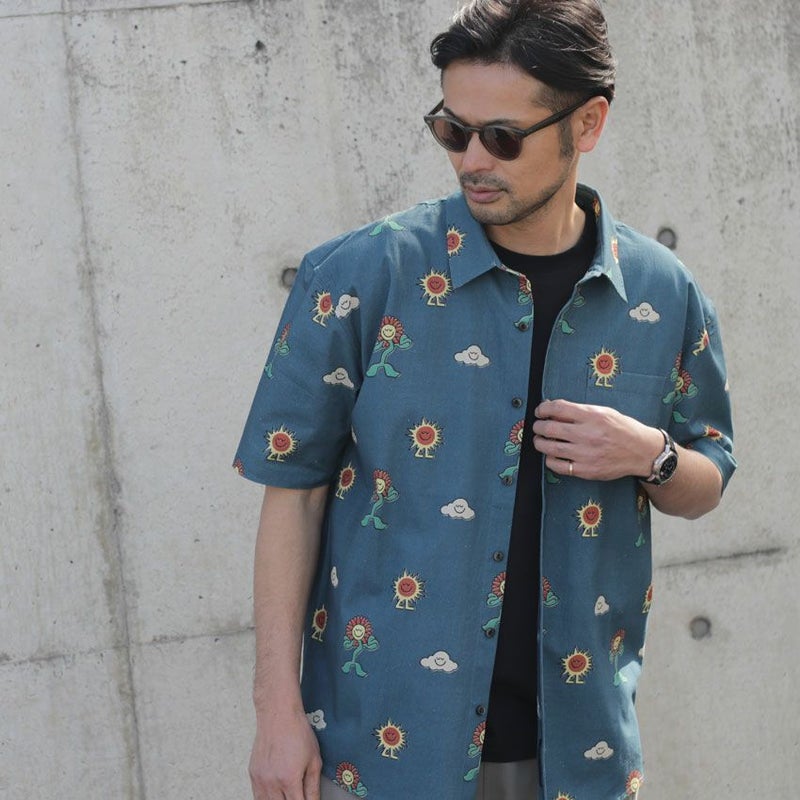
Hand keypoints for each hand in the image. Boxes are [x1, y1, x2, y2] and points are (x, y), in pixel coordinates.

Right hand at [249, 708, 321, 799]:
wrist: (279, 714)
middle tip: (299, 795)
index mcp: (289, 779)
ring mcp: (260, 779)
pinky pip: (257, 796)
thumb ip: (313, 787)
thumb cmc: (298, 733)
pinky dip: (267, 798)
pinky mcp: (253, 774)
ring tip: (287, 794)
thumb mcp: (314, 760)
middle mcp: (272, 782)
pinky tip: (276, 794)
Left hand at [532, 399, 661, 480]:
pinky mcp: (586, 470)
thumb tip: (553, 410)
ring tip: (541, 440)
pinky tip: (553, 455)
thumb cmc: (623, 429)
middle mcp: (587, 434)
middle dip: (538, 426)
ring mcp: (586, 454)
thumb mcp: (604, 412)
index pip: (557, 408)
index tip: (540, 411)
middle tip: (538, 426)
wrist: (642, 452)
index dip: (543, 408)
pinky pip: (557, 466)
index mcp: (592, 416)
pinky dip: (550, 460)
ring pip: (549, 448)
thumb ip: (579, 411)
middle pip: (549, 428)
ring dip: (540, 442)